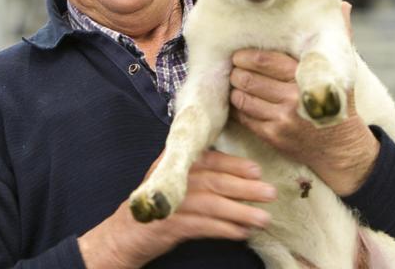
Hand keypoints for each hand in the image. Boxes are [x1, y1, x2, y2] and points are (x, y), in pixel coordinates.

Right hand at [78, 150, 275, 268]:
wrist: (124, 235)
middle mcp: (171, 179)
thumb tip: (241, 180)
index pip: (208, 159)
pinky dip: (224, 229)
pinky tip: (241, 233)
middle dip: (245, 187)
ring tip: (262, 218)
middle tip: (270, 193)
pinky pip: (202, 226)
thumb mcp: (175, 186)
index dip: (234, 164)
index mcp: (174, 165)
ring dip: (240, 211)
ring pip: (211, 203)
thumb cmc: (156, 209)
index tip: (257, 170)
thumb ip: (199, 177)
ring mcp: (169, 202)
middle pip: (214, 180)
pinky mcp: (168, 225)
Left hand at [228, 3, 379, 195]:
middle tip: (233, 67)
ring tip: (235, 82)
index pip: (265, 60)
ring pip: (243, 98)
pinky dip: (238, 108)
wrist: (342, 147)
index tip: (240, 54)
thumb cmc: (339, 101)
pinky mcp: (274, 136)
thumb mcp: (342, 70)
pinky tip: (240, 101)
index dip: (246, 56)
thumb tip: (345, 6)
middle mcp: (293, 97)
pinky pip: (245, 118)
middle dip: (236, 71)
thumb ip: (340, 37)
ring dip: (235, 89)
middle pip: (249, 78)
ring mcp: (282, 119)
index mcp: (306, 76)